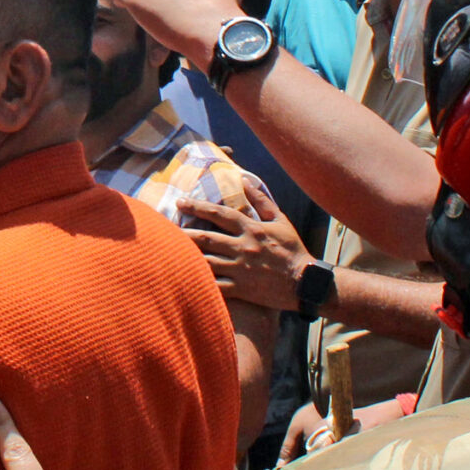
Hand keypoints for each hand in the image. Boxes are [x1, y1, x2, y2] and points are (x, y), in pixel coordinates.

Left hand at [180, 186, 309, 311]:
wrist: (305, 283)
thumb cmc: (292, 250)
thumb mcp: (280, 220)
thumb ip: (261, 200)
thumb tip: (244, 180)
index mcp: (252, 229)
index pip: (220, 214)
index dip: (198, 207)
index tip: (181, 202)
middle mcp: (243, 248)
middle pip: (206, 238)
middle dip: (183, 233)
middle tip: (164, 229)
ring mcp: (241, 270)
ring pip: (206, 262)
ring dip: (187, 257)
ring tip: (168, 253)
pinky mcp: (241, 289)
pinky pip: (215, 286)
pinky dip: (200, 282)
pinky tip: (184, 279)